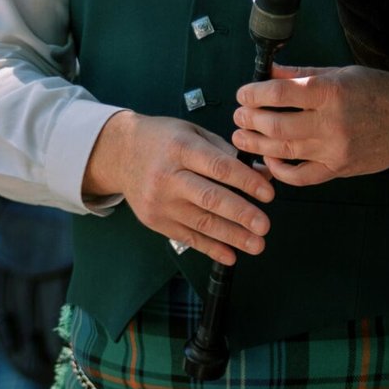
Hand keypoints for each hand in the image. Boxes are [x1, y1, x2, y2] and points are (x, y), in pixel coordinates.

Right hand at [83, 109, 274, 267]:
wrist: (119, 153)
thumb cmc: (164, 139)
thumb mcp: (193, 133)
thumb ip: (226, 152)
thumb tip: (263, 173)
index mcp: (181, 148)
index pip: (219, 167)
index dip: (246, 182)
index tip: (269, 194)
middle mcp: (168, 177)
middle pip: (210, 198)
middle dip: (241, 214)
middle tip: (265, 226)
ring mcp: (160, 202)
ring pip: (201, 222)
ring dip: (232, 237)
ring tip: (257, 245)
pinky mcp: (155, 221)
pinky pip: (187, 237)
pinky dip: (211, 248)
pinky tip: (231, 255)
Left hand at [233, 63, 388, 185]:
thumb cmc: (378, 91)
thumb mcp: (341, 72)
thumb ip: (302, 74)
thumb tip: (270, 72)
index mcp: (330, 92)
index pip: (278, 94)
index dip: (253, 94)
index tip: (243, 94)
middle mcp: (331, 122)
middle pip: (274, 126)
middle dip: (249, 120)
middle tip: (238, 116)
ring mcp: (335, 149)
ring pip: (282, 152)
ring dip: (256, 145)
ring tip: (242, 137)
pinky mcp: (339, 169)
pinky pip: (301, 177)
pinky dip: (280, 171)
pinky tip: (269, 161)